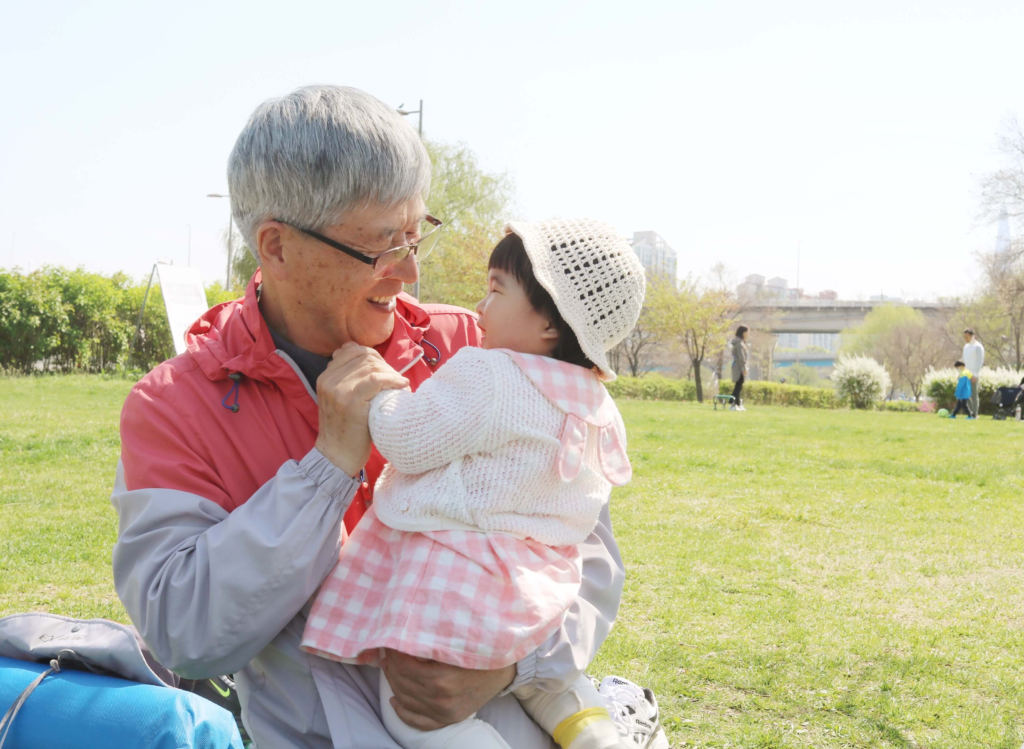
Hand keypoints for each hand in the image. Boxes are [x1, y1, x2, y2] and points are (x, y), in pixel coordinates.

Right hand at [315, 343, 407, 476]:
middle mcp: (328, 379)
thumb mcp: (342, 399)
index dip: (375, 357)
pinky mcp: (350, 399)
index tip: (386, 371)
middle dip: (384, 365)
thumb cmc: (346, 429)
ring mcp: (338, 388)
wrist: (336, 456)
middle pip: (364, 356)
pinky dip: (393, 380)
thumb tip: (361, 354)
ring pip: (372, 367)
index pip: (353, 351)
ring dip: (391, 373)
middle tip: (396, 379)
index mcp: (325, 376)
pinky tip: (402, 386)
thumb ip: (348, 378)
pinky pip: (376, 379)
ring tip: (400, 384)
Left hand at [380, 650, 515, 729]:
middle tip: (386, 649)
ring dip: (392, 682)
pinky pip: (418, 721)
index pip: (404, 665)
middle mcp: (440, 698)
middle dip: (390, 664)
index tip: (390, 638)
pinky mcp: (447, 719)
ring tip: (388, 666)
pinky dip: (402, 712)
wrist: (505, 670)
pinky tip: (394, 700)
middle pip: (402, 682)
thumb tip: (404, 633)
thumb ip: (431, 640)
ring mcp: (444, 712)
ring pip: (406, 699)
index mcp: (442, 678)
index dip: (394, 651)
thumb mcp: (457, 641)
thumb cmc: (482, 650)